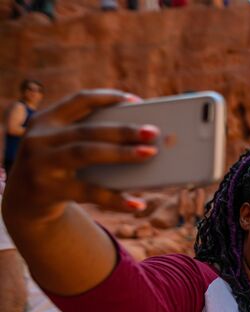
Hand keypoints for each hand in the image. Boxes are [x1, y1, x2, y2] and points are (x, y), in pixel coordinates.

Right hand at [3, 89, 157, 217]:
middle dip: (122, 130)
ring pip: (86, 154)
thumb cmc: (58, 166)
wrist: (23, 201)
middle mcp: (40, 139)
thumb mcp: (65, 146)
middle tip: (153, 132)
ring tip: (150, 154)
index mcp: (47, 120)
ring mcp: (41, 164)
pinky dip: (115, 199)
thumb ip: (92, 137)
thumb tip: (143, 140)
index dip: (108, 98)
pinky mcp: (48, 190)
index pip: (79, 101)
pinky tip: (138, 203)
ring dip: (121, 153)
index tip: (137, 100)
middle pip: (87, 130)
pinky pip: (88, 193)